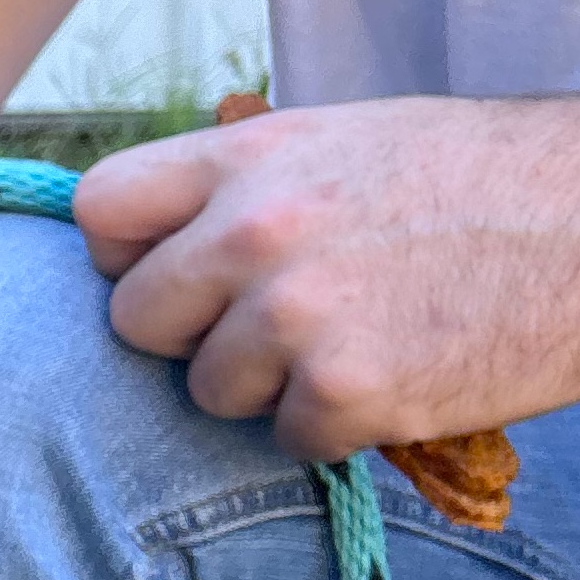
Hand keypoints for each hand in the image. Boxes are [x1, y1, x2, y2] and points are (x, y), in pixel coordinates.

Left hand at [73, 95, 579, 459]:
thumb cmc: (478, 181)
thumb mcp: (345, 141)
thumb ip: (244, 186)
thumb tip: (159, 238)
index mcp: (249, 157)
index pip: (100, 209)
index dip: (123, 254)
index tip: (170, 271)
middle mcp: (255, 231)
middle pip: (133, 319)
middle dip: (189, 334)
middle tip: (267, 325)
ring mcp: (296, 314)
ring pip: (208, 389)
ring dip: (266, 386)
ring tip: (351, 341)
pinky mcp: (345, 391)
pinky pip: (288, 438)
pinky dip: (334, 426)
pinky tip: (396, 376)